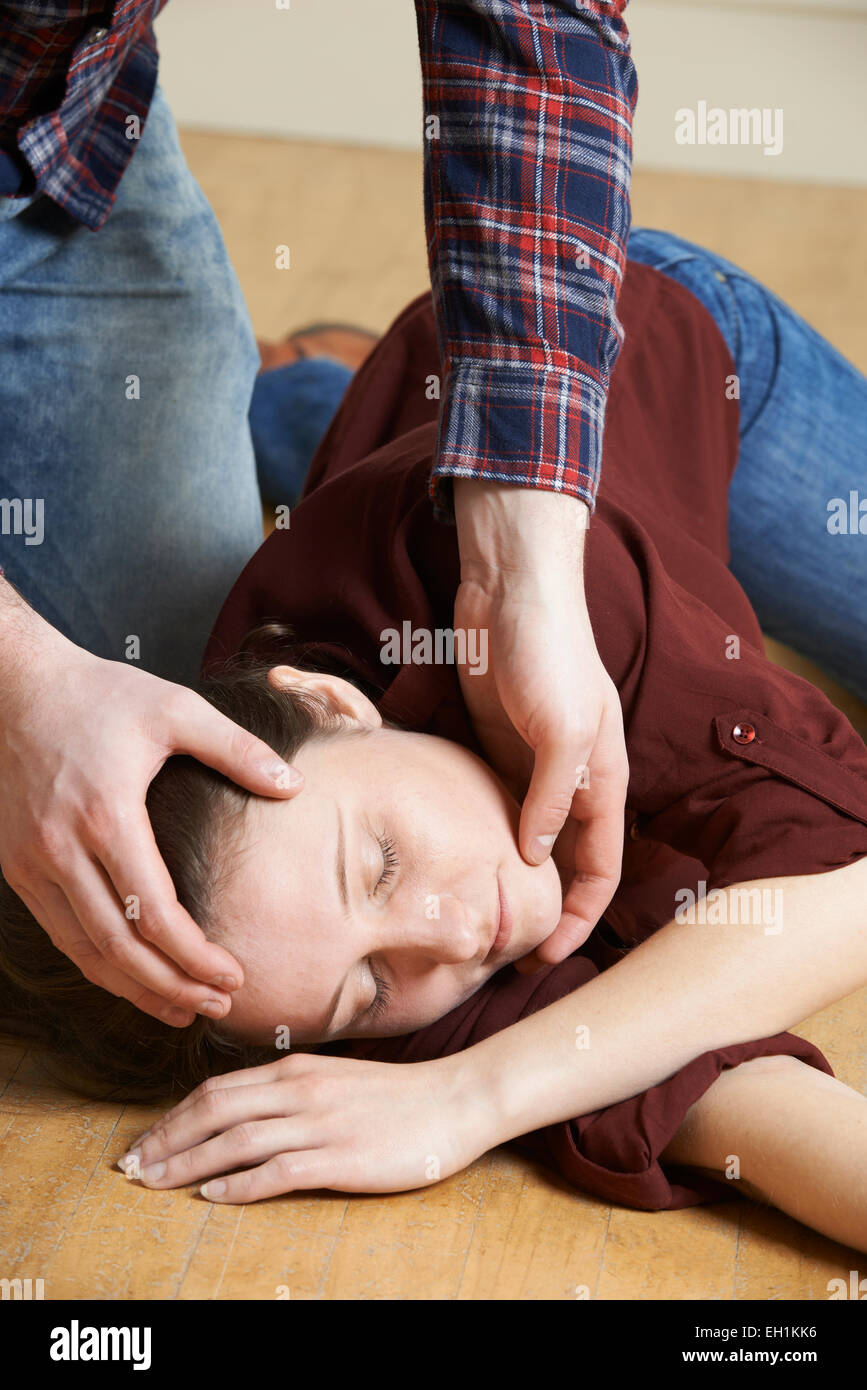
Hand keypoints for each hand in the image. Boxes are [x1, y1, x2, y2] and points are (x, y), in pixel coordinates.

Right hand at [0, 595, 302, 1024]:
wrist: (16, 685)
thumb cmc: (102, 694)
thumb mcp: (176, 709)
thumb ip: (237, 749)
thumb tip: (294, 786)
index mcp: (106, 815)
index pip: (154, 913)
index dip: (195, 956)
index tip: (233, 977)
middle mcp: (62, 848)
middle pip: (118, 947)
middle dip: (171, 987)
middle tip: (218, 1007)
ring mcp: (32, 862)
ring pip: (84, 950)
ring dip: (134, 988)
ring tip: (182, 1009)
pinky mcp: (17, 865)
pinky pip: (60, 932)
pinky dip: (98, 963)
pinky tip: (133, 978)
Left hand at [118, 1051, 492, 1200]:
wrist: (455, 1100)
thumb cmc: (396, 1096)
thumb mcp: (334, 1080)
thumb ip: (290, 1092)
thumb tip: (244, 1111)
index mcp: (296, 1070)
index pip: (216, 1090)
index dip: (173, 1116)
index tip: (145, 1140)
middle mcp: (299, 1091)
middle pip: (214, 1112)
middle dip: (166, 1139)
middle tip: (131, 1166)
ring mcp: (319, 1124)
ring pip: (235, 1141)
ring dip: (188, 1163)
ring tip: (155, 1183)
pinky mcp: (340, 1157)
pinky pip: (277, 1171)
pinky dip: (239, 1184)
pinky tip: (213, 1196)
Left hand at [453, 482, 628, 970]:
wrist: (511, 587)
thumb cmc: (548, 651)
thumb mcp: (561, 728)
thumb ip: (552, 796)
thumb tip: (534, 857)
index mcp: (601, 778)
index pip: (601, 866)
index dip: (580, 916)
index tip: (547, 956)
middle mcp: (569, 778)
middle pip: (562, 860)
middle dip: (541, 906)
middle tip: (502, 949)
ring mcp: (528, 761)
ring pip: (523, 836)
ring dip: (505, 875)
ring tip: (472, 914)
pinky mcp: (491, 742)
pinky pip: (489, 801)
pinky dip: (478, 833)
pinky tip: (450, 857)